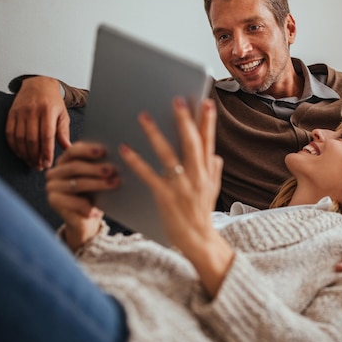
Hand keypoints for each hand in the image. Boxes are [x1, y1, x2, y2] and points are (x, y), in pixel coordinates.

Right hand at [6, 76, 70, 169]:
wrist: (38, 83)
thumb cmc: (54, 102)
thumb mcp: (63, 115)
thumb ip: (63, 132)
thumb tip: (69, 149)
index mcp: (48, 111)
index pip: (47, 135)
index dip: (46, 152)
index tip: (47, 164)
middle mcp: (33, 111)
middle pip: (32, 139)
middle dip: (35, 156)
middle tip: (39, 167)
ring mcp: (20, 112)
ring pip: (20, 138)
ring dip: (24, 154)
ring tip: (31, 163)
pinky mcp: (11, 113)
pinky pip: (9, 133)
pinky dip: (14, 146)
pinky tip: (20, 154)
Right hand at [46, 142, 119, 250]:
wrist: (85, 220)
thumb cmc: (95, 195)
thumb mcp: (98, 178)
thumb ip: (101, 167)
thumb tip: (119, 157)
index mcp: (64, 161)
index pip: (73, 151)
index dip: (88, 150)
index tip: (105, 151)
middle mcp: (54, 172)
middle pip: (75, 167)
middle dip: (95, 168)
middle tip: (112, 170)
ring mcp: (52, 188)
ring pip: (77, 184)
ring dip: (97, 184)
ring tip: (113, 184)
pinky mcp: (53, 202)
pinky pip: (73, 202)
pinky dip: (89, 206)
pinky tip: (99, 210)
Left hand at [118, 98, 230, 296]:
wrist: (198, 241)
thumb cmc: (202, 214)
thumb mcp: (214, 190)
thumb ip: (214, 171)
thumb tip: (216, 155)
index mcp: (208, 172)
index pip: (208, 142)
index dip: (208, 122)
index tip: (206, 102)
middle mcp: (197, 177)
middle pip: (191, 144)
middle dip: (185, 121)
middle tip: (176, 100)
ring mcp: (181, 187)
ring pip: (168, 156)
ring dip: (155, 134)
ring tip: (144, 116)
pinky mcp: (165, 197)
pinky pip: (149, 176)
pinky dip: (137, 162)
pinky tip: (126, 148)